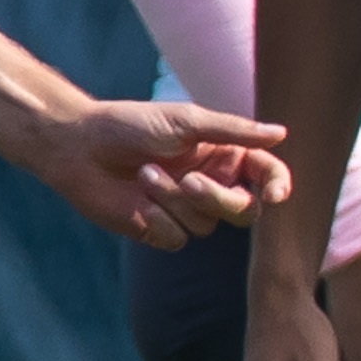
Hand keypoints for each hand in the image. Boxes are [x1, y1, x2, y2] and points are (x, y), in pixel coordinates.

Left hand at [31, 99, 285, 248]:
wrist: (78, 146)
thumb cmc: (131, 125)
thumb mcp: (187, 121)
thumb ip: (234, 131)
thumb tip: (282, 133)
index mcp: (224, 156)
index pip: (267, 175)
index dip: (277, 186)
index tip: (274, 194)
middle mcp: (211, 185)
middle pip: (245, 210)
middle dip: (219, 199)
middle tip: (190, 181)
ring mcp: (187, 210)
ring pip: (208, 225)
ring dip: (175, 201)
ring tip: (144, 174)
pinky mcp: (161, 229)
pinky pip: (179, 238)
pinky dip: (159, 220)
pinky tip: (137, 203)